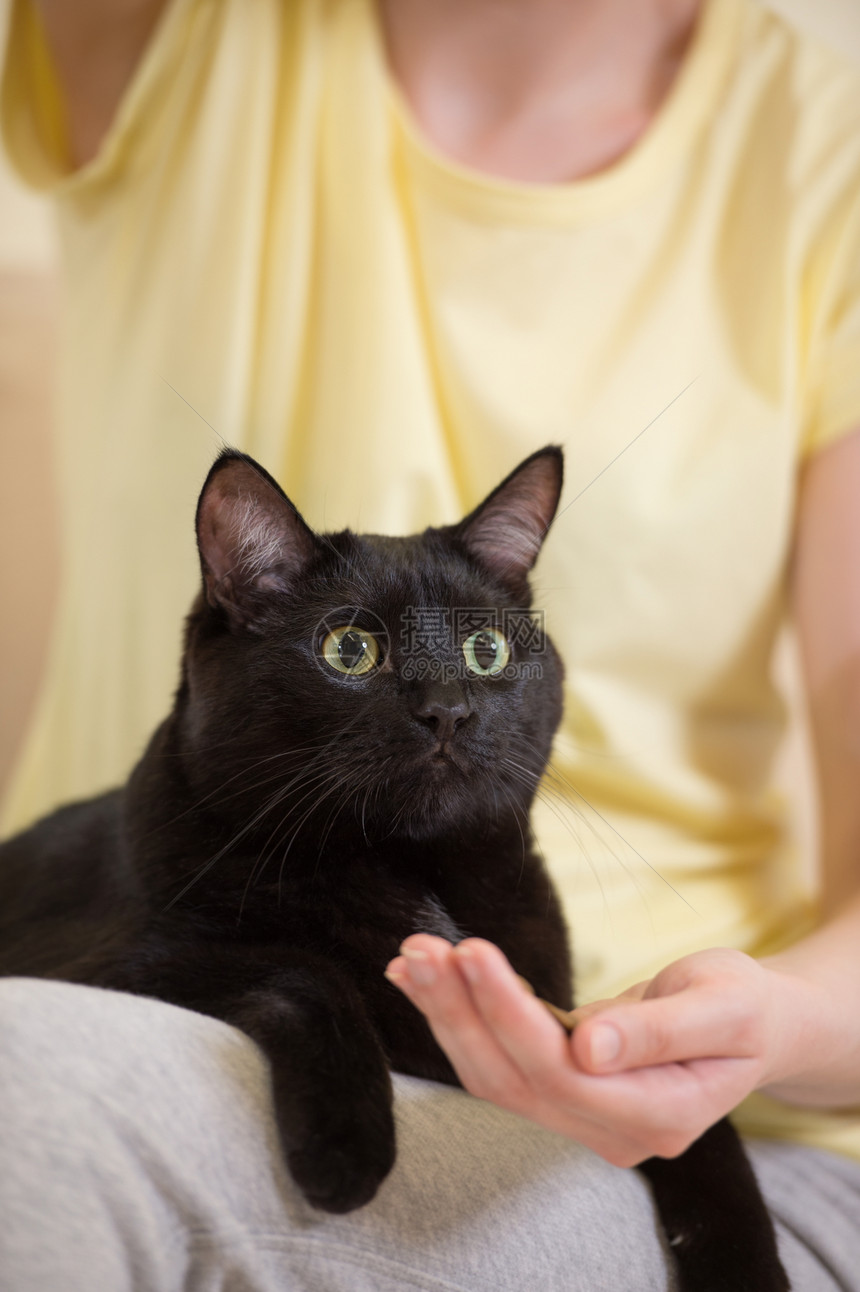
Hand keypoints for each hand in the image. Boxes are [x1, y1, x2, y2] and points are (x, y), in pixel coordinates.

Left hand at [385, 935, 809, 1164]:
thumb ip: (659, 1030)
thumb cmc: (743, 1008)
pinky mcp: (562, 1095)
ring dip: (448, 1014)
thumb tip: (588, 1046)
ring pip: (496, 1075)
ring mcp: (585, 1120)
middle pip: (516, 1078)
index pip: (563, 1072)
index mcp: (661, 1114)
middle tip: (420, 950)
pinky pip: (499, 1064)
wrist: (752, 1026)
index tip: (472, 952)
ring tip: (412, 957)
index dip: (509, 1013)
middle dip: (461, 1011)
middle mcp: (614, 1132)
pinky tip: (426, 979)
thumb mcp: (723, 1006)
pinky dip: (459, 1019)